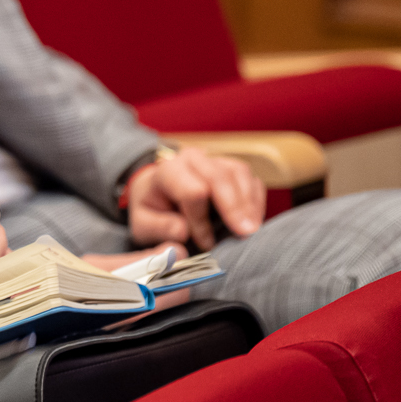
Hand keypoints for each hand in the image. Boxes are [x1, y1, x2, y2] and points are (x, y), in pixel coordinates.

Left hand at [127, 148, 263, 250]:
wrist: (160, 191)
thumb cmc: (153, 208)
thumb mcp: (143, 222)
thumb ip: (158, 228)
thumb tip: (183, 232)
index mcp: (168, 170)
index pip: (192, 191)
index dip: (201, 220)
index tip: (204, 243)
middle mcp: (193, 159)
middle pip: (220, 177)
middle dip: (234, 208)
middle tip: (244, 234)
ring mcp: (216, 160)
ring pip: (240, 174)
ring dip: (248, 205)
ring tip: (250, 231)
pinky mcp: (234, 169)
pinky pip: (253, 180)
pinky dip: (256, 202)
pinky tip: (253, 222)